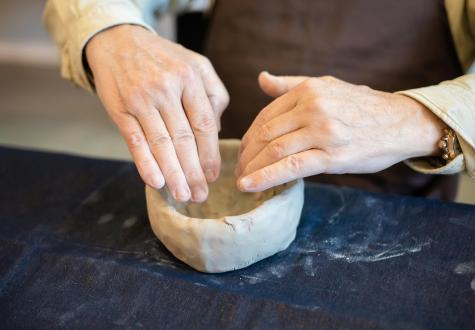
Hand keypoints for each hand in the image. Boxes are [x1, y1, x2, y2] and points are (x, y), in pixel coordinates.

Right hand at [86, 25, 228, 201]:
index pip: (204, 124)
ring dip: (173, 174)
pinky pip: (135, 141)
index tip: (213, 176)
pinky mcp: (120, 109)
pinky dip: (145, 163)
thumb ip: (214, 94)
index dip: (210, 154)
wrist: (118, 41)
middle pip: (184, 139)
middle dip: (193, 172)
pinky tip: (156, 182)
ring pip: (161, 143)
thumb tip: (216, 131)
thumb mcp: (197, 65)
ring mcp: (142, 99)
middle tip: (200, 195)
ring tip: (183, 196)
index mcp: (190, 78)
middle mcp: (166, 88)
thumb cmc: (165, 59)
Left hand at [236, 72, 443, 191]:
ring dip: (252, 168)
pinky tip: (249, 186)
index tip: (243, 152)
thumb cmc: (361, 106)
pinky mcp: (333, 156)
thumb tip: (261, 78)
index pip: (265, 116)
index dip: (249, 137)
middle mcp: (312, 108)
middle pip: (266, 133)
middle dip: (247, 155)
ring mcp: (323, 132)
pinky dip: (266, 177)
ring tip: (241, 181)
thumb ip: (290, 85)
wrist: (401, 122)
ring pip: (275, 150)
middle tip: (237, 170)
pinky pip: (292, 167)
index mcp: (308, 91)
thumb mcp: (327, 85)